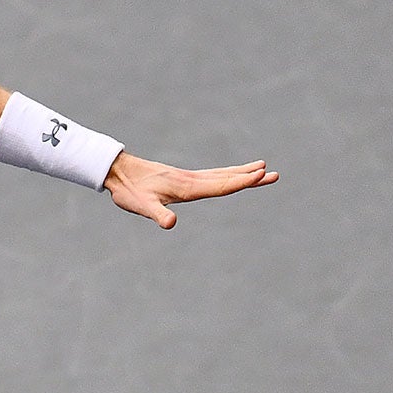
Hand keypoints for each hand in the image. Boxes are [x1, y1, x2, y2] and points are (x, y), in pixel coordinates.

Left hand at [104, 152, 278, 229]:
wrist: (118, 172)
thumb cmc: (130, 191)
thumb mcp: (142, 207)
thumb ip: (157, 215)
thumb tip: (171, 224)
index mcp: (187, 187)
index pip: (220, 185)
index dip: (241, 181)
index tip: (261, 174)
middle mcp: (192, 180)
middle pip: (227, 178)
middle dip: (251, 177)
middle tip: (274, 174)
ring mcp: (188, 178)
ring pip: (222, 174)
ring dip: (242, 172)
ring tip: (262, 168)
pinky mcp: (183, 179)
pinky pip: (212, 175)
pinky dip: (227, 174)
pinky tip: (231, 174)